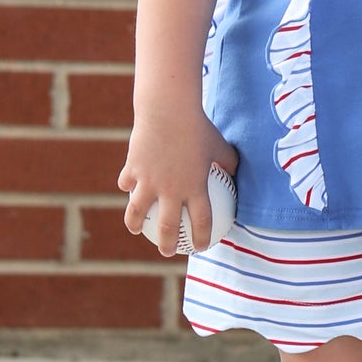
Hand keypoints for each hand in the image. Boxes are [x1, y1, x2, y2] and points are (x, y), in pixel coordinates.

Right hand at [119, 109, 239, 256]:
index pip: (202, 222)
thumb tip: (234, 172)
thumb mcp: (219, 144)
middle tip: (167, 252)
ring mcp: (149, 181)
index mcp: (196, 188)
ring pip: (137, 213)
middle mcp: (171, 190)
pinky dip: (127, 187)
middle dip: (167, 245)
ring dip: (135, 224)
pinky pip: (127, 183)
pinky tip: (128, 188)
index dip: (202, 238)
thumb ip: (228, 162)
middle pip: (168, 227)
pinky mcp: (133, 170)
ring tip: (136, 229)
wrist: (169, 110)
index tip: (201, 247)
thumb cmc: (198, 126)